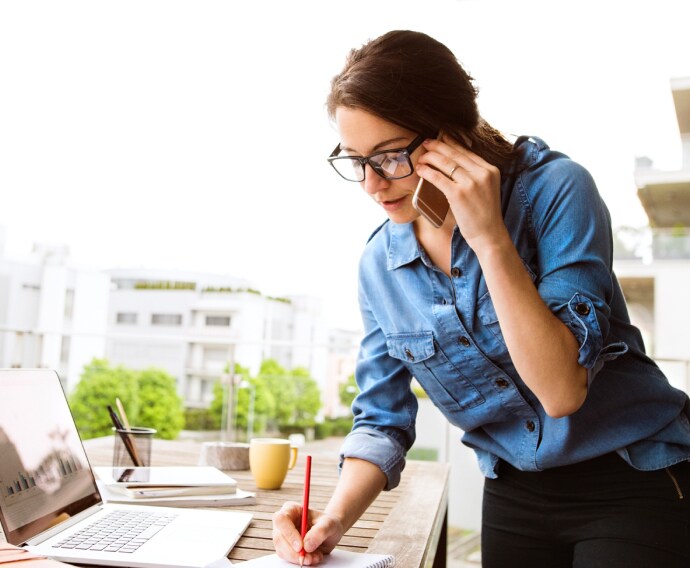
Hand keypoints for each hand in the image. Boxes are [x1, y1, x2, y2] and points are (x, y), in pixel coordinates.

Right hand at [272, 501, 344, 564]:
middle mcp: (284, 522)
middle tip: (308, 558)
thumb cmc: (328, 524)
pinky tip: (312, 557)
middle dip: (293, 552)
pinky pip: (287, 557)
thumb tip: (307, 545)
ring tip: (315, 556)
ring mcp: (283, 536)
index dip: (289, 533)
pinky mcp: (285, 548)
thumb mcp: (329, 524)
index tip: (300, 546)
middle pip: (278, 538)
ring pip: (281, 550)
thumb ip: (320, 532)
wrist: (330, 533)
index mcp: (291, 509)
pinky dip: (299, 560)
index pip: (281, 519)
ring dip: (298, 558)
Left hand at [416, 135, 507, 250]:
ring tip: (421, 156)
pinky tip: (420, 169)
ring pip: (446, 163)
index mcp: (490, 170)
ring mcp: (471, 183)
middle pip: (455, 154)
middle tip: (426, 142)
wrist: (489, 235)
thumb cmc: (484, 215)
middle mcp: (482, 173)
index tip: (440, 138)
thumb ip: (475, 175)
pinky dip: (427, 172)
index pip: (467, 152)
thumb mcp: (486, 189)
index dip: (451, 143)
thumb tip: (455, 164)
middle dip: (438, 146)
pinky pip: (439, 178)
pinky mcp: (459, 194)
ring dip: (430, 157)